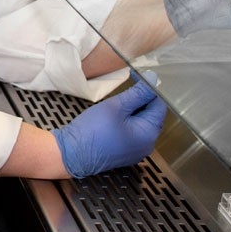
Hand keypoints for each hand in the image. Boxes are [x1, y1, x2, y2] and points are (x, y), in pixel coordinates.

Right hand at [51, 72, 165, 177]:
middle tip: (122, 91)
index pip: (159, 105)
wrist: (71, 154)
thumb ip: (137, 93)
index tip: (134, 78)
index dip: (148, 89)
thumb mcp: (116, 106)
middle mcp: (147, 145)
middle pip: (151, 116)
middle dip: (140, 101)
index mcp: (149, 134)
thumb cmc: (94, 129)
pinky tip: (112, 118)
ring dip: (132, 111)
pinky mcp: (124, 153)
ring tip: (116, 104)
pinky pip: (132, 134)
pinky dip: (126, 122)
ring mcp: (136, 151)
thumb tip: (154, 78)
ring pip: (140, 124)